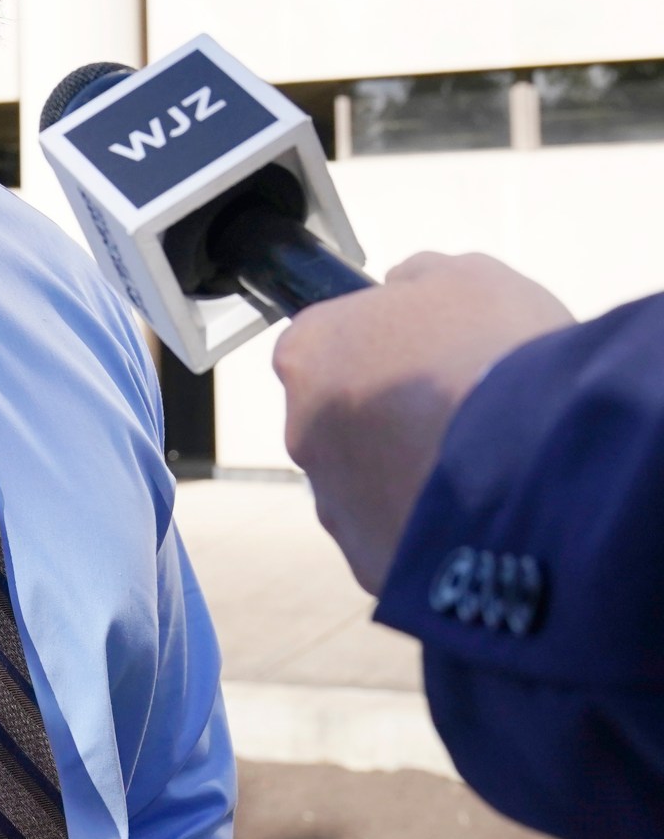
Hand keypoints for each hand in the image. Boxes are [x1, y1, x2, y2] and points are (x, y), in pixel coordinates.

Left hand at [271, 252, 573, 593]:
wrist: (537, 456)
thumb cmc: (496, 354)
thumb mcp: (467, 276)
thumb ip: (419, 280)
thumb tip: (404, 288)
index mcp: (309, 353)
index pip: (327, 344)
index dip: (382, 347)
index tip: (426, 355)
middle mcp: (301, 429)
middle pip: (343, 418)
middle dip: (393, 417)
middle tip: (460, 413)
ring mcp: (332, 502)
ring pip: (368, 484)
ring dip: (411, 475)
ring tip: (482, 466)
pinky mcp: (368, 561)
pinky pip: (398, 539)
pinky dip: (431, 529)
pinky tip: (480, 513)